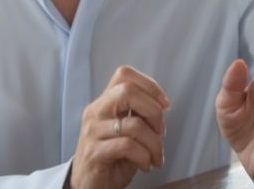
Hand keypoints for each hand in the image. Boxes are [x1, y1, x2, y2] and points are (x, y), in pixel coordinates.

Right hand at [70, 65, 170, 188]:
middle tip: (160, 131)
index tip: (165, 104)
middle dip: (153, 111)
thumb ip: (139, 115)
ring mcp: (92, 132)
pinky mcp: (94, 153)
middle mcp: (95, 113)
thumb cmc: (112, 159)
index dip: (149, 84)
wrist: (88, 187)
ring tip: (155, 157)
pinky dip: (144, 157)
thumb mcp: (127, 132)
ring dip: (154, 143)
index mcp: (104, 103)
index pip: (124, 74)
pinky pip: (128, 146)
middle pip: (127, 90)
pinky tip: (145, 165)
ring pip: (134, 124)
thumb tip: (161, 105)